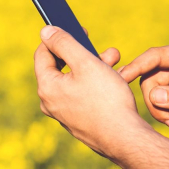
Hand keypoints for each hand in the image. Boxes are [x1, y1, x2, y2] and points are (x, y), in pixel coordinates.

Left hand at [34, 26, 148, 157]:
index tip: (77, 29)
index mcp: (46, 87)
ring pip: (75, 81)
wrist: (126, 139)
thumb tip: (45, 31)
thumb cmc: (106, 100)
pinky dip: (96, 84)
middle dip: (83, 53)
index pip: (43, 54)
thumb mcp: (86, 63)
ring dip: (94, 66)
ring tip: (116, 60)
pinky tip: (116, 79)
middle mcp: (50, 102)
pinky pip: (83, 95)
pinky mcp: (78, 121)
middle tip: (104, 48)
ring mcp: (64, 113)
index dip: (58, 38)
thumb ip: (64, 43)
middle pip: (61, 67)